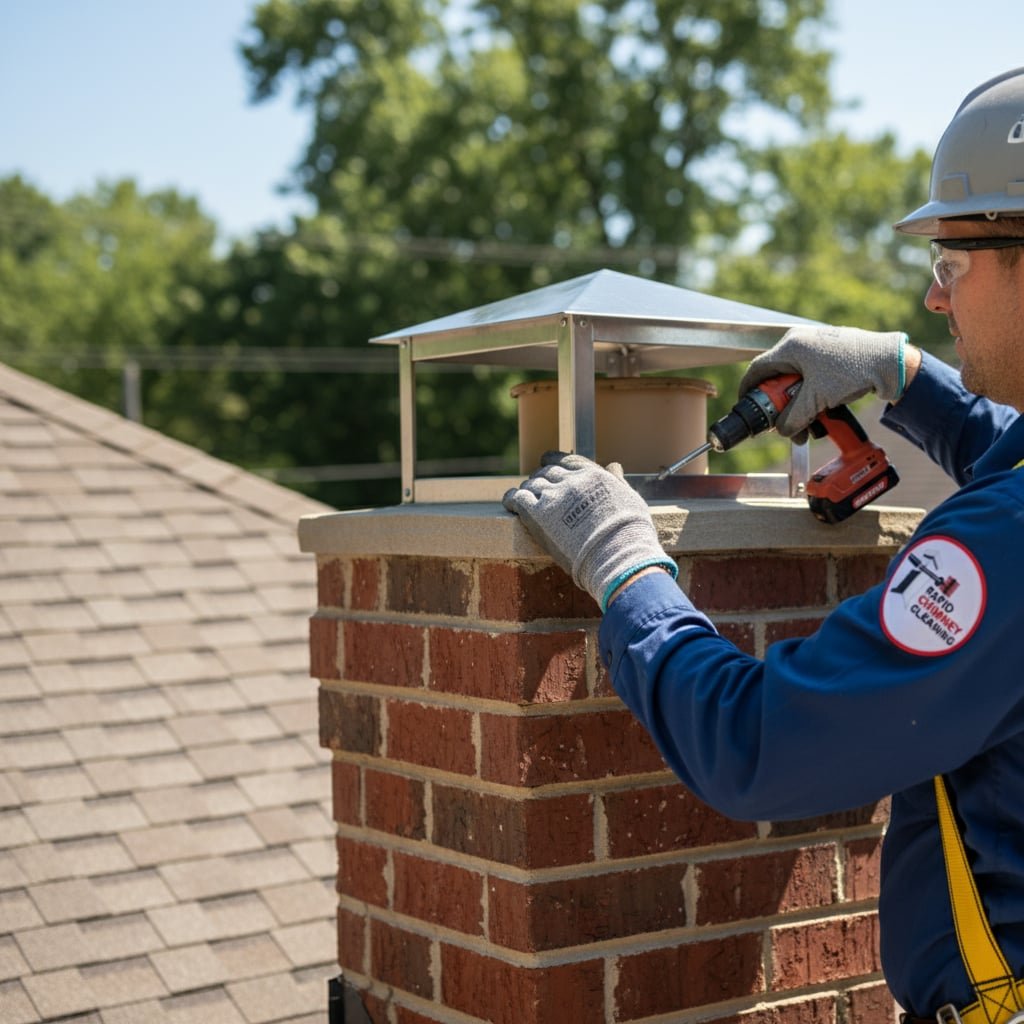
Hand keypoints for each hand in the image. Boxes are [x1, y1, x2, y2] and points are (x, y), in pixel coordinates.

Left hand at [502, 451, 676, 610]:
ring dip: (527, 490)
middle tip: (536, 488)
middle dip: (541, 478)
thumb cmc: (630, 534)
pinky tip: (509, 504)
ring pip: (531, 484)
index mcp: (593, 475)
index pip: (566, 460)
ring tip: (523, 498)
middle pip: (547, 472)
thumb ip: (617, 482)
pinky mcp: (537, 514)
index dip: (553, 461)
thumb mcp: (630, 499)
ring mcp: (553, 496)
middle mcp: (571, 481)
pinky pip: (517, 498)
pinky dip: (511, 499)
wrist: (617, 555)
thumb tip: (614, 466)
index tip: (546, 462)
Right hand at [738, 326, 907, 441]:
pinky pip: (812, 379)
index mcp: (790, 347)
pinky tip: (822, 412)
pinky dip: (812, 397)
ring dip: (799, 406)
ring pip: (796, 381)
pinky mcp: (830, 357)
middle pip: (777, 379)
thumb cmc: (852, 371)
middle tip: (786, 426)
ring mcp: (816, 349)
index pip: (757, 369)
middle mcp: (800, 343)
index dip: (748, 391)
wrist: (890, 362)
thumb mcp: (816, 400)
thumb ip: (793, 418)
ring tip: (810, 426)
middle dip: (780, 407)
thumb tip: (782, 430)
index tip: (747, 407)